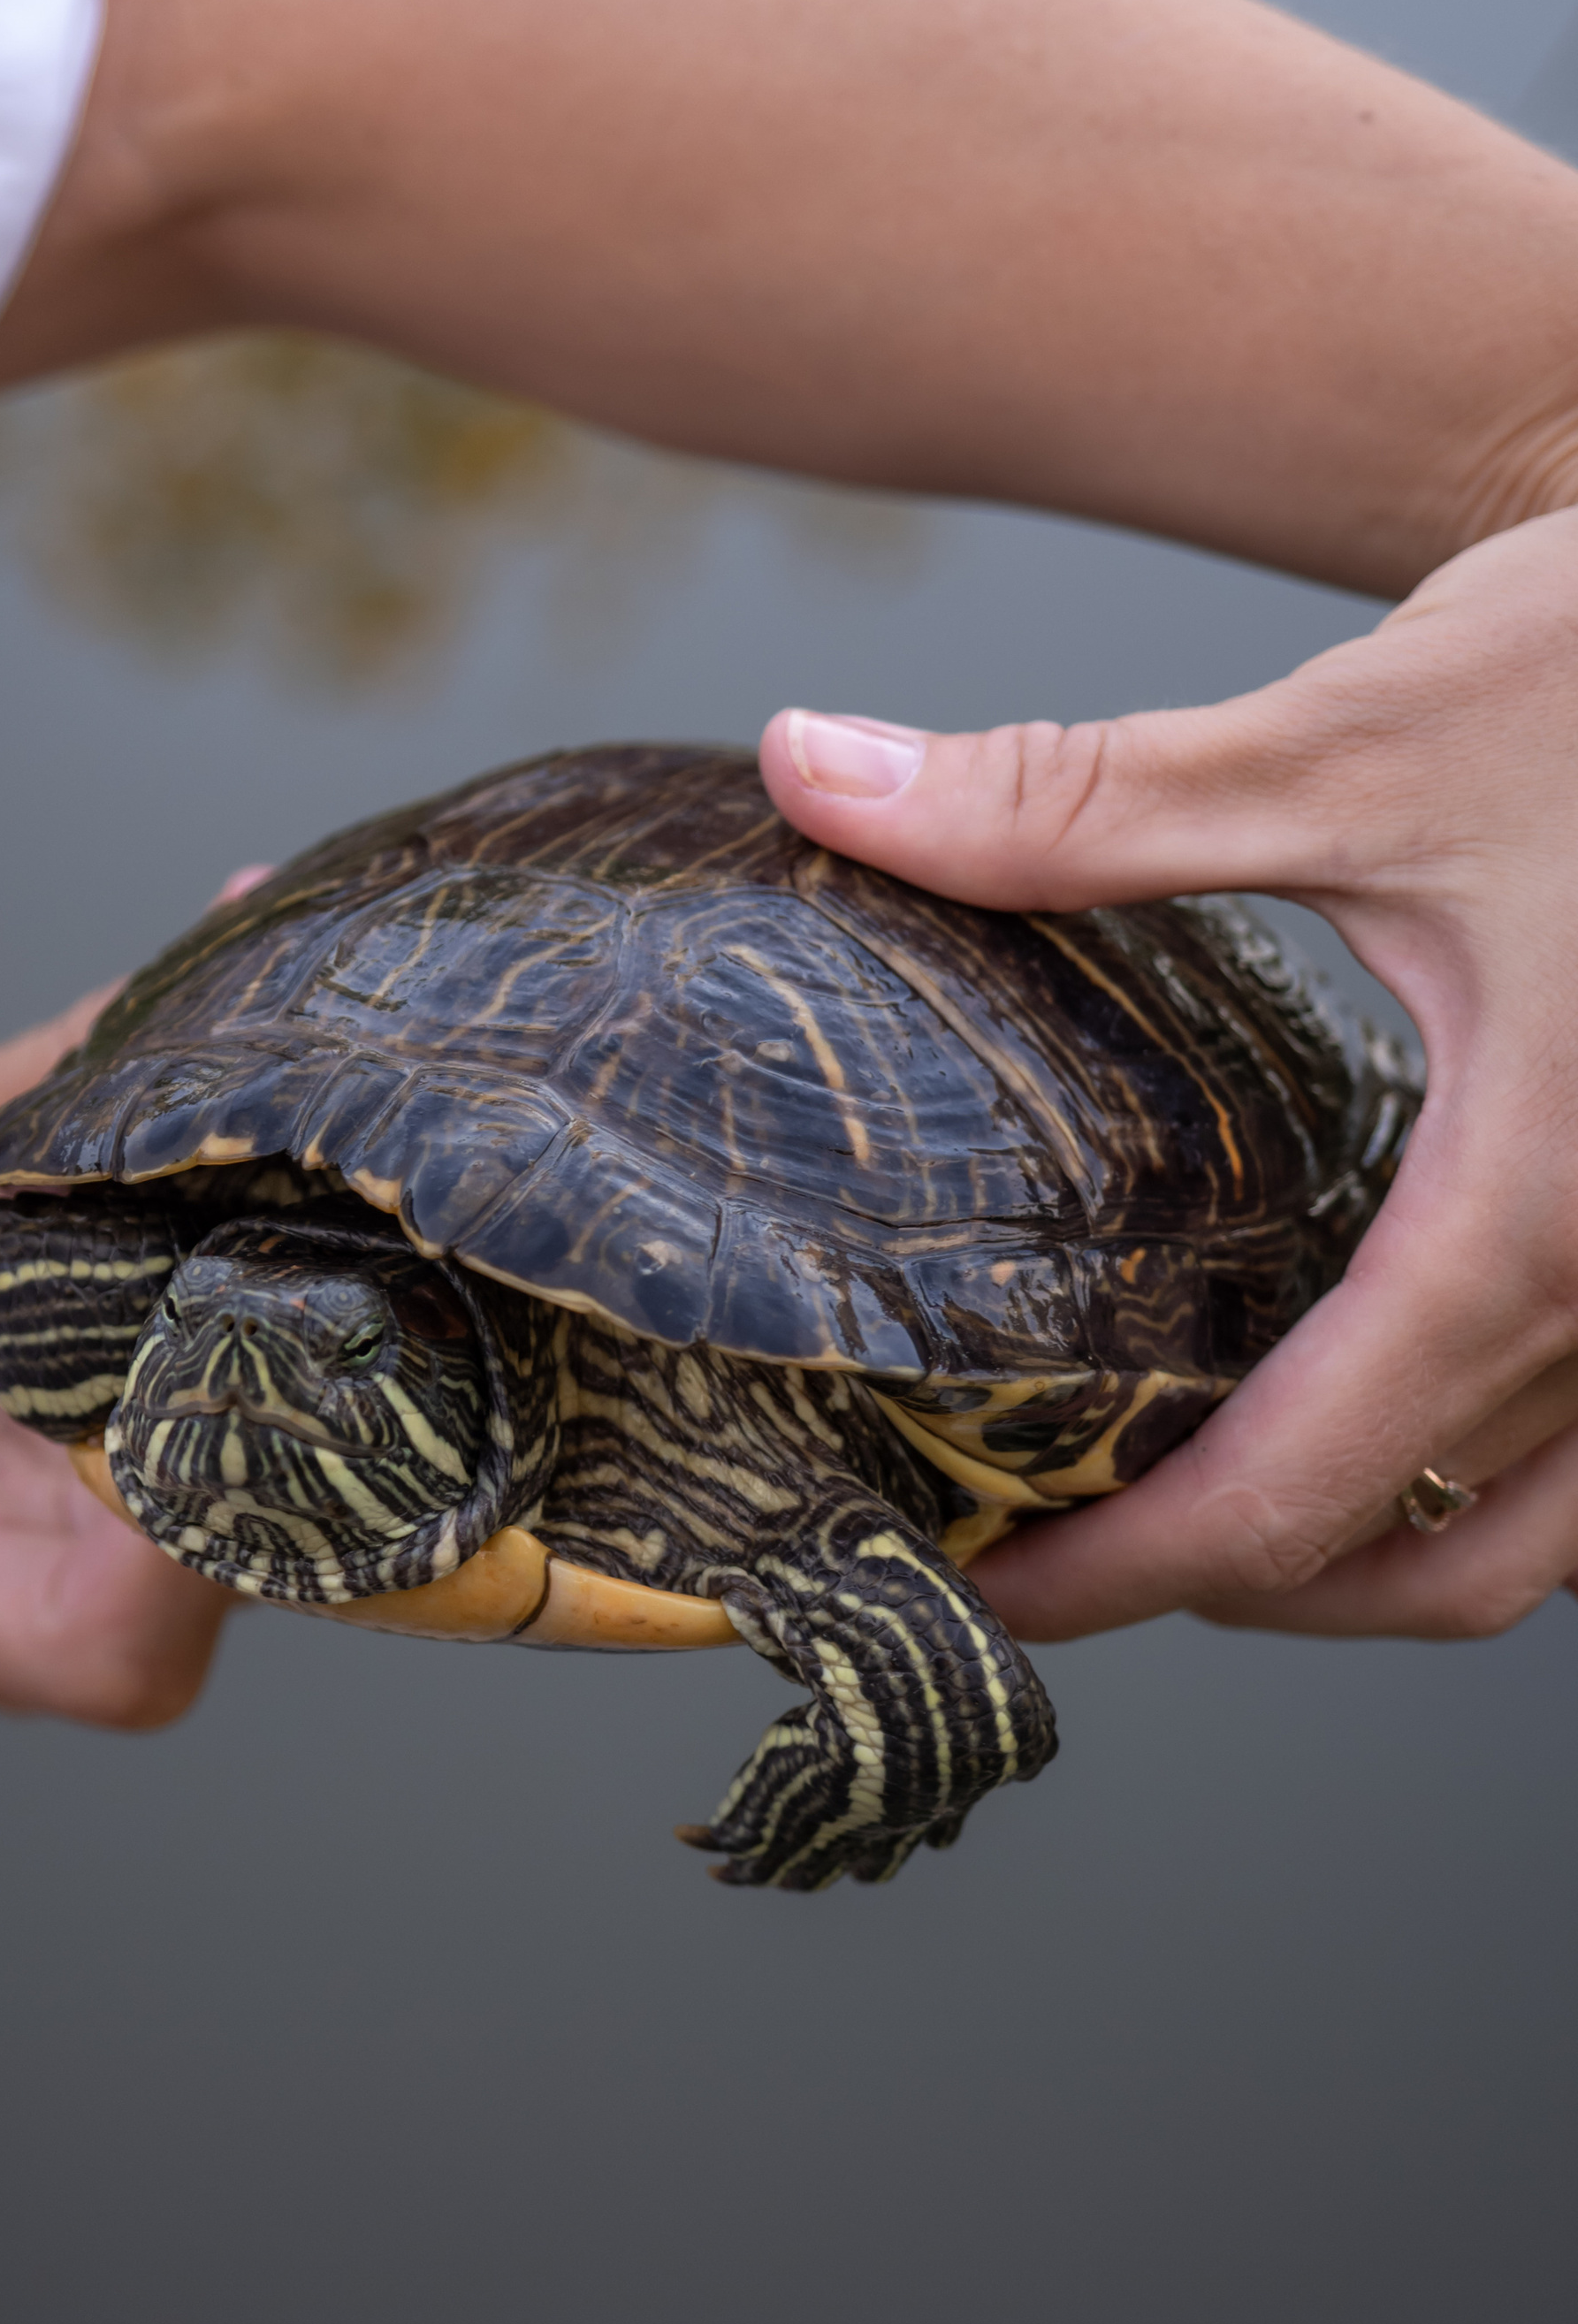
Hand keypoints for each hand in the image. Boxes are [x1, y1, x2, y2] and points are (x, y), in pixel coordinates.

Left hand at [760, 506, 1577, 1645]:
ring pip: (1540, 1545)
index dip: (1126, 1567)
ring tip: (1195, 1510)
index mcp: (1546, 1208)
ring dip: (1364, 1564)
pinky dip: (1487, 1491)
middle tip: (1056, 1552)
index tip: (993, 1585)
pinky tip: (1382, 1413)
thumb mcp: (1355, 736)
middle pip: (1417, 1560)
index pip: (1304, 1482)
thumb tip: (818, 772)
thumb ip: (1073, 798)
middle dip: (1220, 1587)